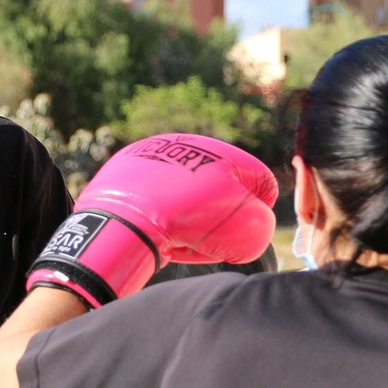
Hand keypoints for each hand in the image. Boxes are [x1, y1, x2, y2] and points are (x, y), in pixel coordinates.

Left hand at [27, 133, 277, 306]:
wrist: (126, 219)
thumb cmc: (191, 220)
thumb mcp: (246, 229)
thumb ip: (260, 228)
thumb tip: (248, 232)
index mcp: (224, 152)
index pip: (260, 181)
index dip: (260, 213)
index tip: (246, 232)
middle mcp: (189, 147)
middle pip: (221, 190)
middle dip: (221, 218)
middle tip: (212, 240)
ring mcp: (155, 158)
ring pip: (188, 198)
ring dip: (192, 220)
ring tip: (182, 239)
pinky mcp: (127, 175)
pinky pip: (156, 200)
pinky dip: (162, 217)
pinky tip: (158, 232)